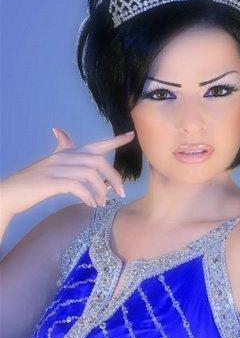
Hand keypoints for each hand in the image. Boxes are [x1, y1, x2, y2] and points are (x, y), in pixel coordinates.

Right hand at [0, 127, 135, 216]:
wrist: (9, 193)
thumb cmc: (33, 182)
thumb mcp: (49, 163)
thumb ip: (60, 150)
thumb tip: (62, 133)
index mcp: (66, 153)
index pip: (95, 144)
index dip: (114, 140)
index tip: (131, 135)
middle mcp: (63, 157)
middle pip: (98, 161)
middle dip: (114, 177)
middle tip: (120, 193)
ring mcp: (56, 168)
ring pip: (90, 174)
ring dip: (101, 190)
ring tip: (102, 203)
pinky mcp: (50, 182)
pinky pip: (77, 186)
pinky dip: (88, 196)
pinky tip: (91, 204)